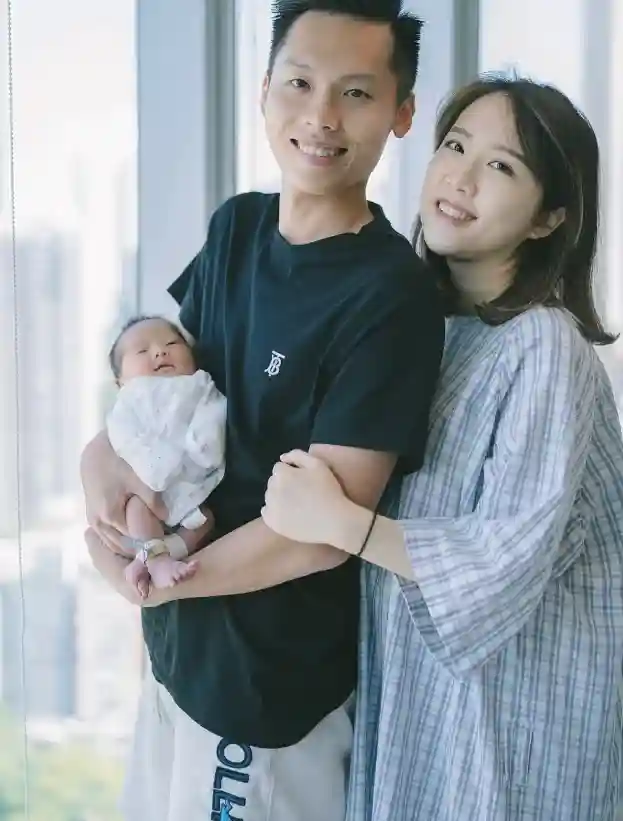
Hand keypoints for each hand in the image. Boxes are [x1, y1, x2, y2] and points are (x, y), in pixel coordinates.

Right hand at [81, 431, 167, 555]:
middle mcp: (97, 522)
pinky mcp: (91, 509)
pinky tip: (133, 533)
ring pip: (111, 540)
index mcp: (110, 517)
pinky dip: (119, 535)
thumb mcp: (141, 480)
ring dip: (128, 543)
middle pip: (120, 545)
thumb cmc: (121, 459)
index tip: (167, 544)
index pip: (133, 541)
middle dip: (139, 548)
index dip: (150, 543)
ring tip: (148, 541)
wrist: (99, 444)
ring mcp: (92, 517)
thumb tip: (166, 520)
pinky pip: (106, 532)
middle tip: (160, 546)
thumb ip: (154, 502)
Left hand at [261, 449, 351, 545]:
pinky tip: (289, 514)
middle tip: (300, 492)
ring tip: (296, 504)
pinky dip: (274, 512)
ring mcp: (271, 507)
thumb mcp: (318, 465)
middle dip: (283, 484)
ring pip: (269, 496)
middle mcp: (272, 489)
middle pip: (273, 482)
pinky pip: (266, 513)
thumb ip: (298, 455)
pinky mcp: (272, 523)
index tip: (303, 480)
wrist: (333, 521)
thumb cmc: (328, 491)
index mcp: (282, 474)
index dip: (291, 472)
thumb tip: (282, 457)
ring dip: (278, 497)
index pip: (279, 468)